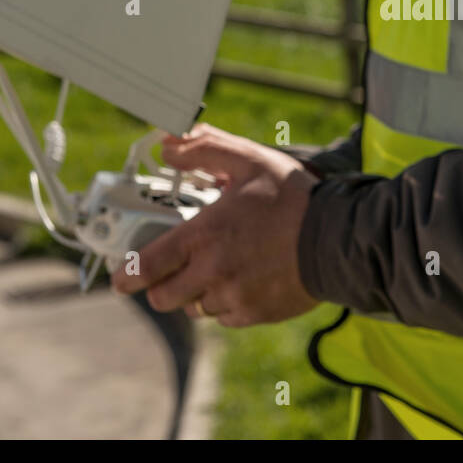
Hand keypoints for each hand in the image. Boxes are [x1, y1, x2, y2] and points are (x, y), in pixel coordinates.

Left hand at [110, 123, 318, 325]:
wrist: (341, 238)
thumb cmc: (295, 199)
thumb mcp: (249, 161)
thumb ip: (206, 149)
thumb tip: (169, 146)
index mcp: (204, 235)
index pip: (147, 266)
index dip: (126, 274)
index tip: (121, 277)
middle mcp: (213, 272)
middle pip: (163, 297)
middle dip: (159, 285)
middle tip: (169, 270)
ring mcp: (234, 297)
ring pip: (195, 307)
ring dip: (196, 292)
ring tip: (216, 268)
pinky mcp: (255, 314)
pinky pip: (225, 316)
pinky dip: (225, 302)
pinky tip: (242, 278)